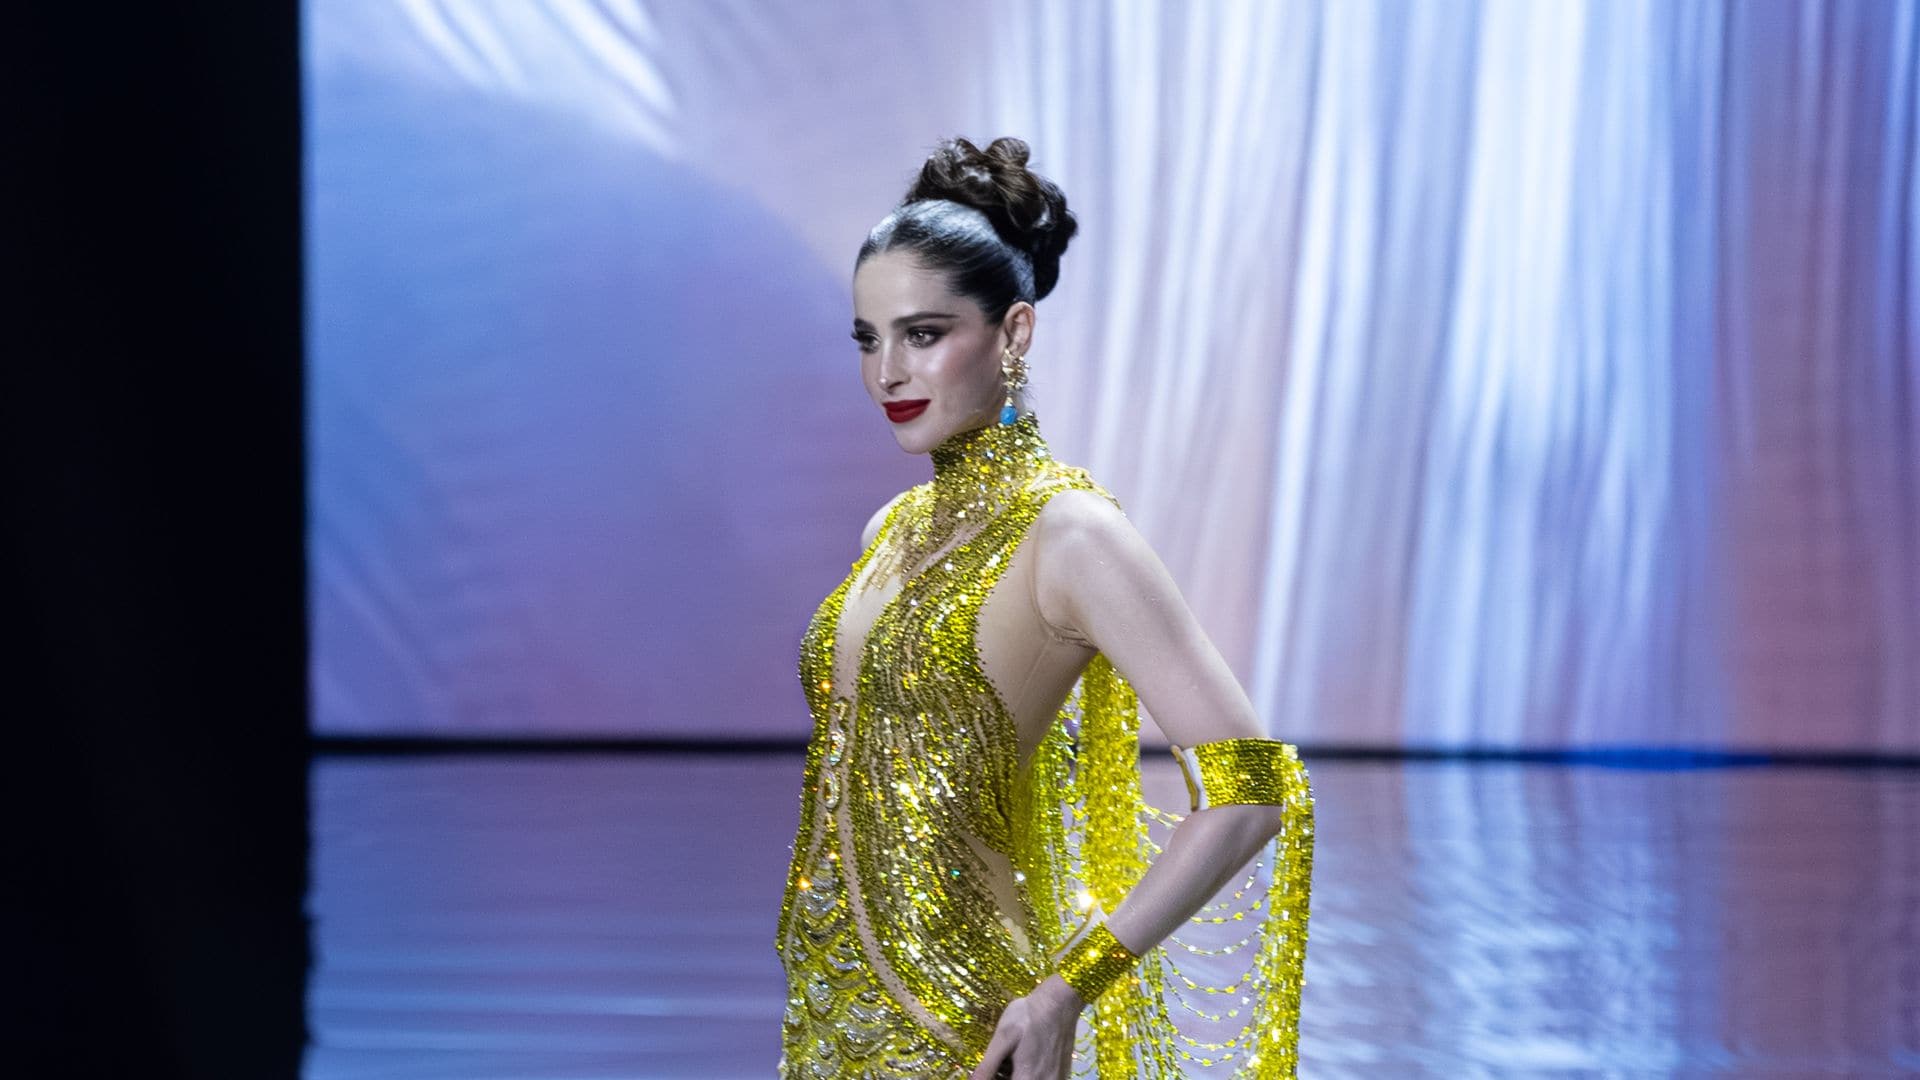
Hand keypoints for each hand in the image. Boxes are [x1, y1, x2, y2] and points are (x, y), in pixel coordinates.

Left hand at [968, 975, 1084, 1079]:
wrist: (1059, 1001)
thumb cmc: (1028, 1016)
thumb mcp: (1002, 1038)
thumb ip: (988, 1066)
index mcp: (1028, 1078)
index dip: (994, 1079)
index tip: (991, 1070)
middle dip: (1003, 1077)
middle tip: (1000, 1063)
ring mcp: (1056, 1079)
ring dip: (1014, 1076)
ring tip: (1011, 1058)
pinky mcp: (1062, 1074)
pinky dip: (1027, 1073)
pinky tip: (1024, 1059)